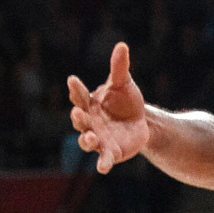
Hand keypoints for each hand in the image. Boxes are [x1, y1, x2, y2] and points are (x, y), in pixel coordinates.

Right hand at [67, 42, 149, 173]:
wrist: (140, 122)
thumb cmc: (126, 101)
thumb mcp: (124, 84)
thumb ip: (119, 68)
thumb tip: (121, 45)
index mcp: (90, 104)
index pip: (80, 96)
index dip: (76, 89)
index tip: (73, 79)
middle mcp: (90, 122)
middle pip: (80, 121)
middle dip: (78, 118)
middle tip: (78, 113)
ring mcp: (99, 139)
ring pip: (87, 141)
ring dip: (87, 140)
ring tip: (91, 137)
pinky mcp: (110, 152)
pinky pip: (104, 159)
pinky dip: (102, 163)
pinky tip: (103, 168)